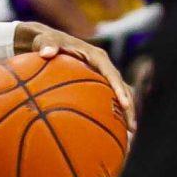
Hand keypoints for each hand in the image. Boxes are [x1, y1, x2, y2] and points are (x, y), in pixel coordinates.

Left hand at [15, 21, 136, 127]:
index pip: (112, 74)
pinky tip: (109, 133)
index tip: (125, 104)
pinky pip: (107, 101)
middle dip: (129, 107)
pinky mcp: (97, 85)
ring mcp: (102, 77)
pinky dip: (110, 115)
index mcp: (97, 56)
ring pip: (119, 96)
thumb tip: (46, 53)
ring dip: (125, 114)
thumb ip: (46, 45)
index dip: (120, 89)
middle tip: (132, 128)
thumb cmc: (46, 43)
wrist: (46, 44)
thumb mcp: (45, 41)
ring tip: (128, 135)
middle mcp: (104, 67)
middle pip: (122, 88)